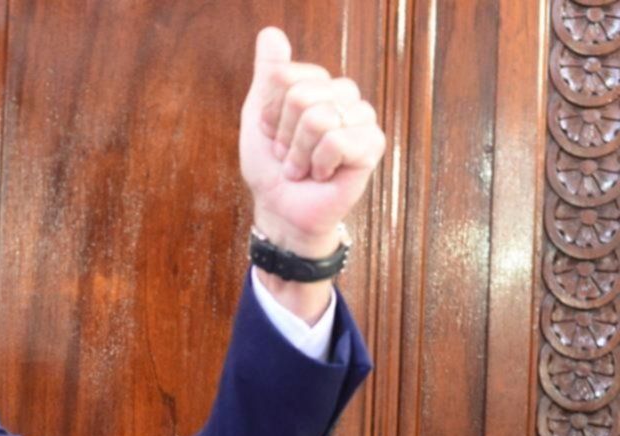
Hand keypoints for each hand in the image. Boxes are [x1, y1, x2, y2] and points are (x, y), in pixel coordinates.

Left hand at [240, 27, 384, 259]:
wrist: (281, 209)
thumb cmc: (272, 166)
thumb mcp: (258, 116)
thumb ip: (268, 75)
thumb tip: (271, 32)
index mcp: (320, 84)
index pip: (285, 77)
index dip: (269, 113)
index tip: (273, 135)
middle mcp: (344, 95)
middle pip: (301, 95)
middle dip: (284, 135)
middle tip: (289, 155)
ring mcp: (362, 118)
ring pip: (318, 117)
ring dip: (299, 153)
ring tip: (304, 167)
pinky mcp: (372, 145)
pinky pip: (336, 140)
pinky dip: (318, 164)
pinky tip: (322, 175)